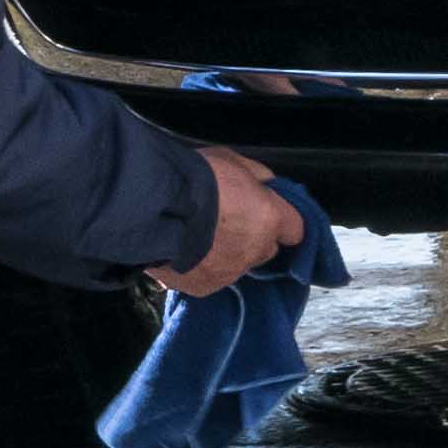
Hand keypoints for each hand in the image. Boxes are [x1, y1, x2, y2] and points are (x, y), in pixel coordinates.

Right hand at [152, 144, 306, 296]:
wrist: (152, 209)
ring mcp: (230, 272)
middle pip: (266, 249)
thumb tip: (266, 186)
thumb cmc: (192, 178)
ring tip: (199, 235)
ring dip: (227, 253)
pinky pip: (212, 277)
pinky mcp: (204, 287)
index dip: (282, 220)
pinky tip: (185, 250)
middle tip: (227, 220)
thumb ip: (257, 177)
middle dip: (253, 237)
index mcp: (268, 218)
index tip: (269, 213)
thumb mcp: (233, 160)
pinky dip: (203, 267)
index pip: (296, 229)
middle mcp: (254, 250)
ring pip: (238, 265)